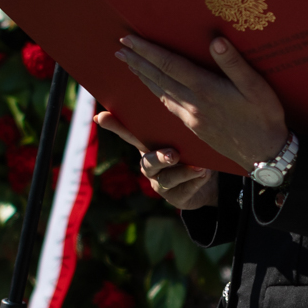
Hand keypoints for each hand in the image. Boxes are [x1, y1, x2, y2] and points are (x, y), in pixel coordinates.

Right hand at [94, 111, 218, 209]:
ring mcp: (160, 184)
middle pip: (149, 162)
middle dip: (160, 158)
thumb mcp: (186, 137)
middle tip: (173, 154)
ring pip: (168, 179)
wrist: (208, 181)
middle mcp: (149, 165)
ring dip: (184, 172)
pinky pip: (184, 190)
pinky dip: (196, 181)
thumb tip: (184, 109)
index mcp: (148, 145)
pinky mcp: (175, 198)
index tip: (100, 117)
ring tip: (200, 168)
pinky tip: (204, 175)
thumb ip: (180, 129)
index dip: (115, 126)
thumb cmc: (192, 151)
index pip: (129, 134)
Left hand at [112, 33, 288, 171]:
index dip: (148, 51)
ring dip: (142, 77)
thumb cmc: (264, 117)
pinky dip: (155, 93)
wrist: (264, 154)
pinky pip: (167, 106)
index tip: (130, 39)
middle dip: (137, 62)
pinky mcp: (193, 128)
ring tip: (129, 64)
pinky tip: (154, 89)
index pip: (169, 65)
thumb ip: (235, 64)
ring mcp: (191, 118)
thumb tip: (216, 41)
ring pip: (159, 93)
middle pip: (158, 78)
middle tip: (119, 48)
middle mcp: (193, 104)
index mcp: (205, 90)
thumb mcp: (256, 87)